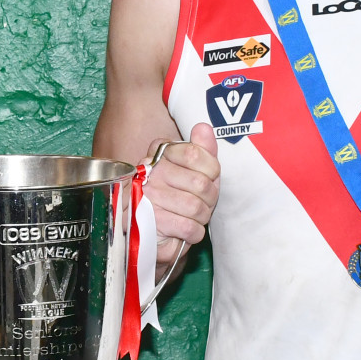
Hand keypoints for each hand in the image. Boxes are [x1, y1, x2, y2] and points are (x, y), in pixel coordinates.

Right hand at [145, 123, 221, 280]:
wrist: (149, 232)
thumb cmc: (176, 197)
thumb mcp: (192, 170)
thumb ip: (201, 149)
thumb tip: (203, 127)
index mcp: (160, 152)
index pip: (195, 154)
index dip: (212, 171)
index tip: (209, 178)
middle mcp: (150, 171)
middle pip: (200, 184)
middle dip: (210, 199)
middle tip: (205, 202)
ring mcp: (148, 196)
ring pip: (195, 207)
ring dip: (202, 217)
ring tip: (196, 217)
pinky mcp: (150, 221)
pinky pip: (188, 227)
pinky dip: (195, 233)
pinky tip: (188, 230)